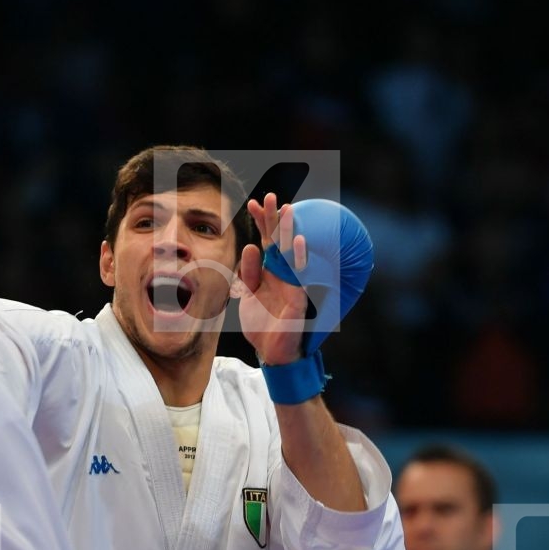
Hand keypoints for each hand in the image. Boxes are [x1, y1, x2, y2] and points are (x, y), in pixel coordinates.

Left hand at [233, 193, 309, 365]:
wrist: (271, 353)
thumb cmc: (262, 326)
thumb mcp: (249, 295)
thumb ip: (248, 273)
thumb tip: (250, 247)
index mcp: (270, 272)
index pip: (265, 241)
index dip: (260, 223)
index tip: (251, 203)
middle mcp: (282, 274)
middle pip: (278, 240)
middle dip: (273, 219)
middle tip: (268, 196)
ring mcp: (292, 283)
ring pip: (290, 252)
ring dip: (288, 230)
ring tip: (286, 209)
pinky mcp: (298, 296)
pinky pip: (299, 274)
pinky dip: (298, 257)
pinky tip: (296, 240)